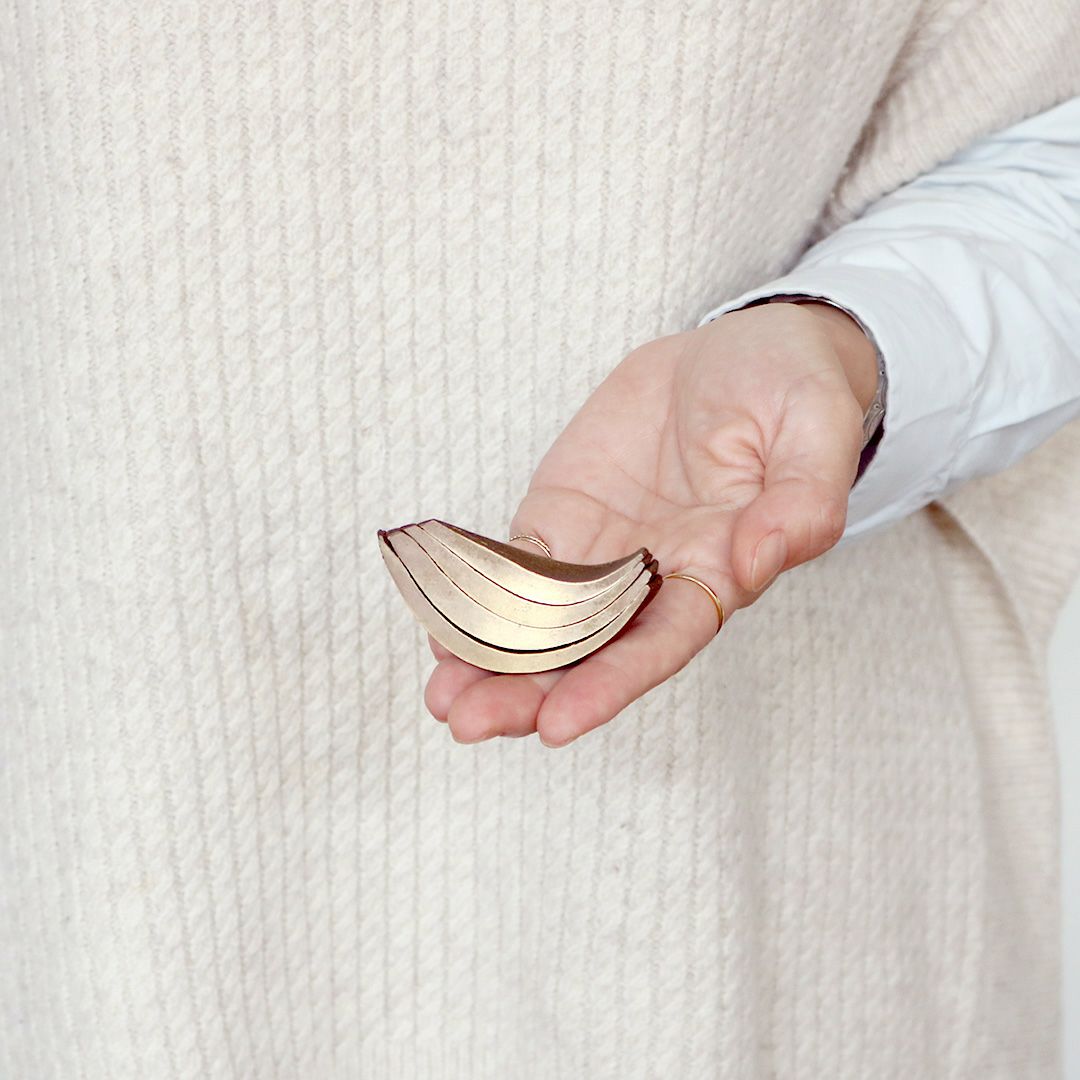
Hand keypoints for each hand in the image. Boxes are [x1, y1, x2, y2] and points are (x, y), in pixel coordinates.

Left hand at [425, 301, 877, 745]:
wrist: (740, 352)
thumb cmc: (790, 392)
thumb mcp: (816, 431)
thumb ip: (804, 501)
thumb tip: (760, 559)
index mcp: (719, 570)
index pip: (660, 644)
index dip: (609, 685)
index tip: (557, 724)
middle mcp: (654, 577)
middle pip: (588, 649)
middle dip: (528, 689)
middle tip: (466, 720)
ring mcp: (601, 548)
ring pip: (541, 618)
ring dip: (490, 658)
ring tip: (440, 695)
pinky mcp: (563, 513)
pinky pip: (514, 561)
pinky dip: (477, 591)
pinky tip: (440, 623)